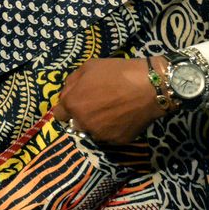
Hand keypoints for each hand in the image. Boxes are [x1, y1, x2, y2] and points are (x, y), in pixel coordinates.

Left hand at [51, 57, 166, 142]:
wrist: (149, 87)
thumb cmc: (116, 73)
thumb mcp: (87, 68)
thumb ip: (71, 83)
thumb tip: (66, 94)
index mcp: (73, 104)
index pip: (59, 114)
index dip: (67, 108)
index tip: (76, 103)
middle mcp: (83, 123)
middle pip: (75, 124)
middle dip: (81, 116)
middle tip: (96, 106)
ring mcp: (100, 134)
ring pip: (92, 132)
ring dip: (96, 125)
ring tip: (110, 112)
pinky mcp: (117, 141)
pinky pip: (109, 137)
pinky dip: (112, 130)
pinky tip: (122, 118)